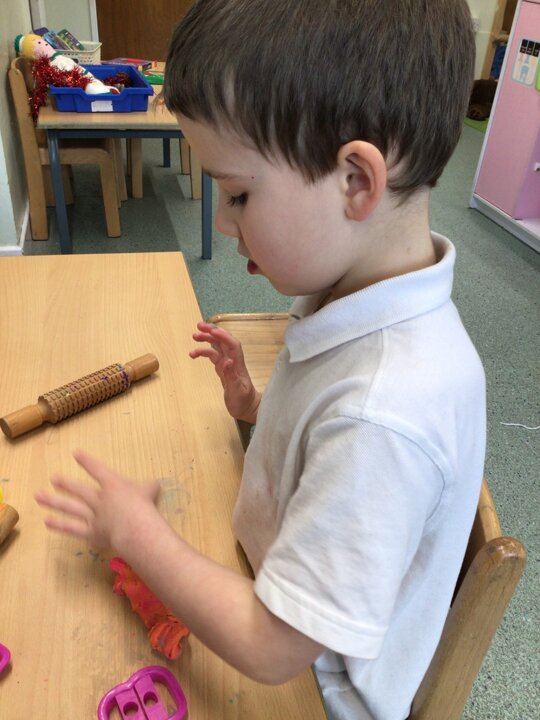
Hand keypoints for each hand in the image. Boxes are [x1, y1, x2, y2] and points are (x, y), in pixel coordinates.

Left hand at [34, 449, 160, 551]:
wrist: (133, 527)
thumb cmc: (144, 506)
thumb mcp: (151, 491)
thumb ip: (150, 487)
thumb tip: (155, 484)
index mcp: (113, 485)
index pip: (98, 470)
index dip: (87, 462)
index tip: (76, 454)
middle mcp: (99, 498)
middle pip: (80, 490)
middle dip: (66, 484)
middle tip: (53, 479)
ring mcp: (92, 515)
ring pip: (70, 507)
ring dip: (54, 501)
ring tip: (39, 496)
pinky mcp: (90, 532)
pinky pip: (72, 528)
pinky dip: (60, 525)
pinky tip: (47, 521)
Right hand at [190, 321, 260, 422]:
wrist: (247, 408)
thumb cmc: (243, 401)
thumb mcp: (237, 391)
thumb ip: (231, 376)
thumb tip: (227, 361)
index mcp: (238, 365)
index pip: (232, 345)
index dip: (223, 336)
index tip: (211, 330)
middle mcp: (233, 361)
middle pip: (224, 341)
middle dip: (213, 332)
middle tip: (198, 326)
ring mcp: (227, 364)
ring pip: (217, 347)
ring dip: (207, 339)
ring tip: (194, 336)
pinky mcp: (222, 369)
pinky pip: (213, 356)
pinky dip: (204, 352)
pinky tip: (195, 353)